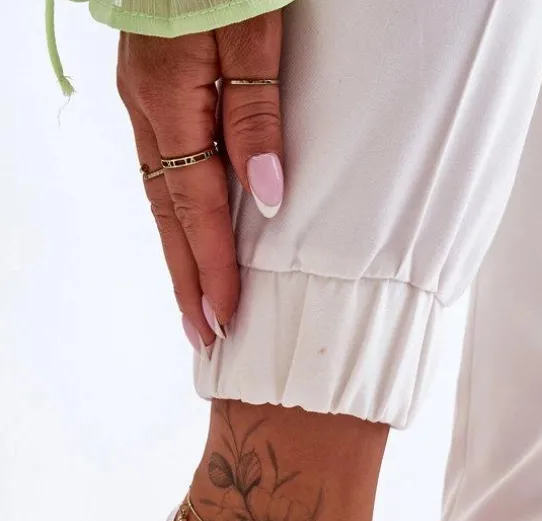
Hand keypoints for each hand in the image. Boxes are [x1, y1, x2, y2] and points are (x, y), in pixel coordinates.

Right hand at [117, 13, 283, 353]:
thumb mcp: (253, 31)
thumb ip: (256, 111)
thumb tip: (263, 194)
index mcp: (171, 102)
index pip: (194, 209)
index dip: (211, 268)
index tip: (225, 319)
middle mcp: (148, 109)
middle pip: (169, 215)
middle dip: (188, 279)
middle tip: (204, 335)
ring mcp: (145, 98)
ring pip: (161, 192)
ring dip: (179, 251)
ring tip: (197, 298)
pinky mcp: (153, 85)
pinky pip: (164, 164)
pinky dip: (176, 209)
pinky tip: (189, 230)